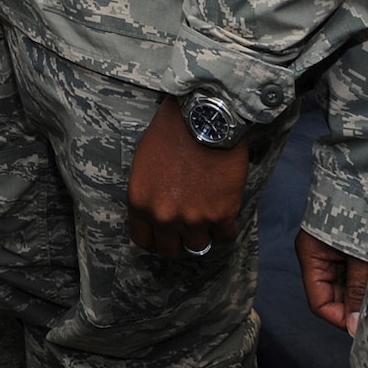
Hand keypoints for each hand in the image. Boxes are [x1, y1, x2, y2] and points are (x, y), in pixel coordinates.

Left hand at [127, 97, 248, 258]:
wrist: (205, 118)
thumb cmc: (172, 131)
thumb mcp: (144, 161)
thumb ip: (147, 191)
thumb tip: (155, 207)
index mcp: (140, 203)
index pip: (143, 240)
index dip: (155, 238)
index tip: (164, 234)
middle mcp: (164, 217)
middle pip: (170, 250)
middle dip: (178, 241)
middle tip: (187, 229)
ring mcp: (194, 219)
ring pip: (199, 247)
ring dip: (203, 234)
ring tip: (208, 219)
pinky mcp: (222, 214)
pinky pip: (226, 236)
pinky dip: (227, 228)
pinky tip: (226, 215)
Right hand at [295, 228, 367, 335]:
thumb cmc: (359, 210)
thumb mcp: (360, 254)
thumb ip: (357, 289)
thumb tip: (353, 326)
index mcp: (311, 255)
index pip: (320, 302)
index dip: (340, 317)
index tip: (362, 326)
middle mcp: (319, 254)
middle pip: (334, 295)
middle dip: (354, 305)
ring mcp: (334, 249)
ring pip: (347, 283)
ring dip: (362, 291)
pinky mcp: (350, 243)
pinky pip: (355, 270)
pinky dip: (367, 278)